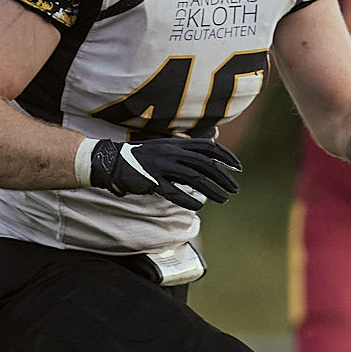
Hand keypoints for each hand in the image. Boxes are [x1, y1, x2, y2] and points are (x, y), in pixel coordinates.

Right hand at [87, 137, 241, 209]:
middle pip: (205, 164)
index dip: (226, 156)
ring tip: (223, 199)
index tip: (238, 167)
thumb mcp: (165, 150)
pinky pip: (173, 191)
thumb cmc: (141, 159)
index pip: (208, 147)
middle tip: (235, 189)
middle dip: (223, 176)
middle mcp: (171, 152)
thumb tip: (208, 163)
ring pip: (194, 178)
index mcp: (176, 144)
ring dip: (211, 190)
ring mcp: (161, 165)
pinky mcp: (151, 180)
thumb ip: (184, 155)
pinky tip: (199, 207)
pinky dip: (188, 200)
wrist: (112, 162)